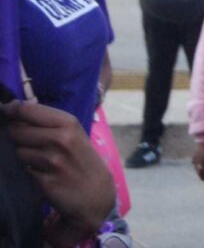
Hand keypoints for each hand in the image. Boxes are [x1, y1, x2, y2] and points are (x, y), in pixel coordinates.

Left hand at [1, 100, 114, 244]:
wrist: (95, 194)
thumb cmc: (82, 160)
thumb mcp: (73, 135)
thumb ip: (48, 123)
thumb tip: (16, 109)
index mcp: (68, 123)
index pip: (27, 109)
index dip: (11, 110)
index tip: (5, 113)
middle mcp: (60, 139)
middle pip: (16, 130)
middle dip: (13, 135)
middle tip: (22, 141)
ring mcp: (52, 161)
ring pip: (17, 151)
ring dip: (19, 154)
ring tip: (34, 159)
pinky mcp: (44, 181)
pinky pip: (21, 170)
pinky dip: (24, 171)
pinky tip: (37, 173)